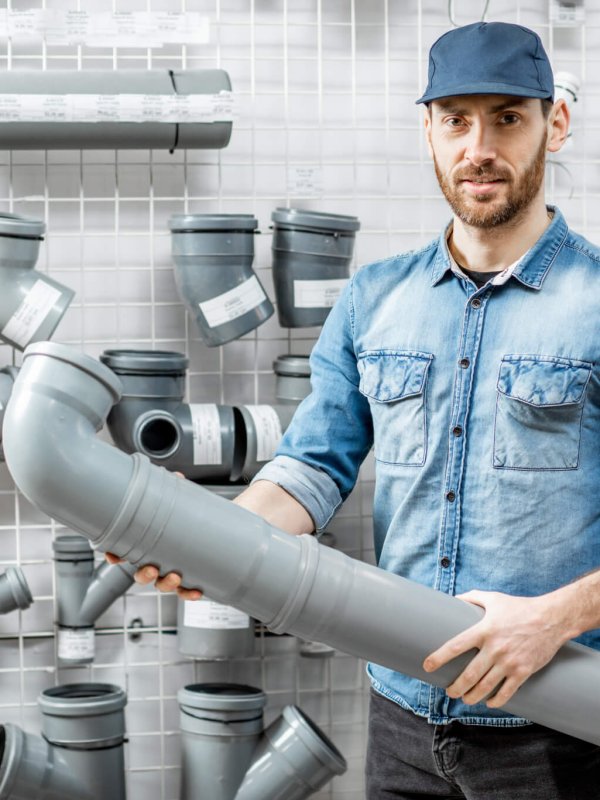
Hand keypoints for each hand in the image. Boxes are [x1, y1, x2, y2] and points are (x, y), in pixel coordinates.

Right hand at [104, 471, 201, 600]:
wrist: (222, 526)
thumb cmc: (193, 516)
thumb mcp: (184, 501)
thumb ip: (177, 488)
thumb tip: (177, 477)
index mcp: (148, 543)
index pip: (125, 552)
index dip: (115, 556)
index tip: (113, 555)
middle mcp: (158, 560)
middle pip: (142, 574)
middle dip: (144, 574)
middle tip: (151, 568)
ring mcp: (174, 571)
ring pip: (163, 585)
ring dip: (166, 584)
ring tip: (175, 577)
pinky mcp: (192, 577)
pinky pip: (187, 592)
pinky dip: (189, 593)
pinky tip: (197, 590)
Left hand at [422, 589, 570, 707]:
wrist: (552, 618)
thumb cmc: (520, 607)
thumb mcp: (494, 598)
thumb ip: (473, 597)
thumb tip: (455, 598)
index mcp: (484, 630)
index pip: (456, 646)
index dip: (439, 657)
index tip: (427, 666)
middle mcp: (495, 648)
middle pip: (469, 675)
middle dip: (456, 687)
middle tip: (449, 691)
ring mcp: (509, 662)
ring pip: (485, 686)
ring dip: (472, 696)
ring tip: (465, 699)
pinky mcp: (523, 671)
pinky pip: (507, 692)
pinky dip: (496, 701)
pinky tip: (489, 702)